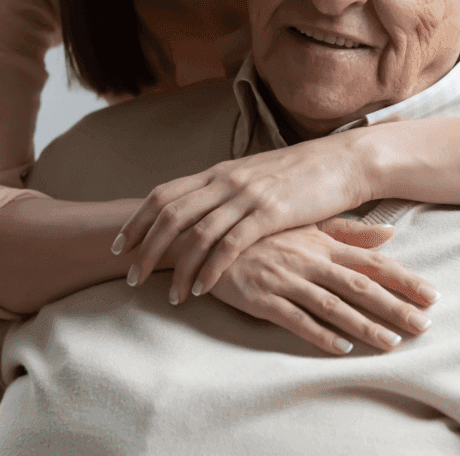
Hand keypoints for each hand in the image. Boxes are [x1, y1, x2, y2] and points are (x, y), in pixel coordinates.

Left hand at [115, 133, 373, 297]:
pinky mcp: (269, 213)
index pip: (163, 193)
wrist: (339, 163)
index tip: (121, 245)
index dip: (137, 219)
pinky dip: (210, 269)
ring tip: (168, 296)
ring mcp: (246, 195)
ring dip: (177, 267)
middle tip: (130, 276)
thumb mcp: (252, 176)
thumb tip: (200, 208)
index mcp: (218, 171)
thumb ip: (225, 190)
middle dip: (146, 247)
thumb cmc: (297, 174)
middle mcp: (225, 180)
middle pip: (169, 213)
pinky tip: (202, 290)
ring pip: (196, 233)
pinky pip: (230, 245)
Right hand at [204, 219, 435, 354]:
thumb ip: (348, 231)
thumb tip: (390, 232)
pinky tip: (341, 348)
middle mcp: (308, 259)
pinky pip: (295, 319)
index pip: (370, 261)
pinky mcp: (261, 298)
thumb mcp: (306, 226)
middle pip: (358, 285)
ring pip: (331, 305)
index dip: (402, 278)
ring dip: (363, 324)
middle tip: (423, 325)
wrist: (209, 239)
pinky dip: (319, 334)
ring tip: (391, 341)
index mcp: (321, 242)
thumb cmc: (263, 234)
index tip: (431, 294)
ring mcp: (285, 279)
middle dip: (393, 306)